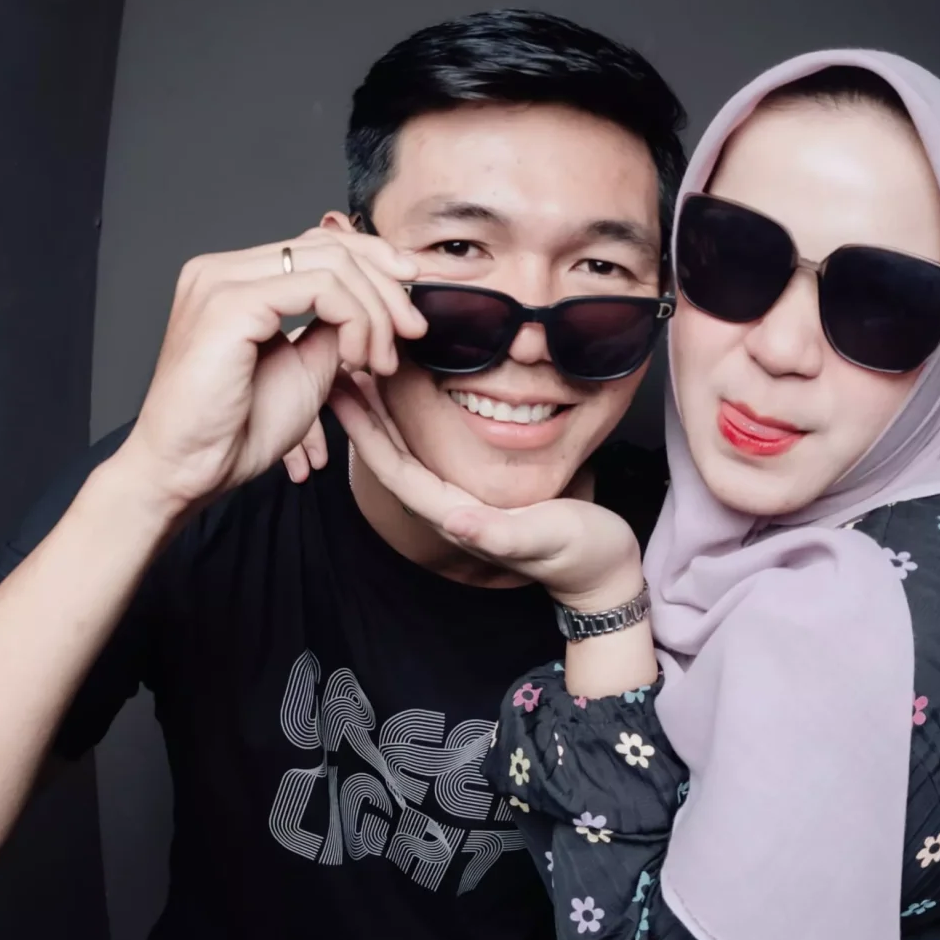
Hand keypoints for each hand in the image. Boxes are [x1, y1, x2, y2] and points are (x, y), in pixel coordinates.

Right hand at [114, 222, 424, 516]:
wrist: (188, 470)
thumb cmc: (234, 430)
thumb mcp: (304, 365)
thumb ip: (331, 324)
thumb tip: (371, 302)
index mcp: (232, 278)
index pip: (317, 244)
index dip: (375, 262)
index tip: (411, 300)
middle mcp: (221, 269)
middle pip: (330, 246)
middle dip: (386, 288)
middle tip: (412, 333)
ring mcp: (221, 281)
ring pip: (333, 264)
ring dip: (374, 313)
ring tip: (379, 363)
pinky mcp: (230, 304)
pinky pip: (322, 288)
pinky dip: (355, 320)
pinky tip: (354, 361)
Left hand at [329, 377, 643, 610]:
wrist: (604, 573)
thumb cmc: (583, 556)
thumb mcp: (549, 539)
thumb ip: (503, 535)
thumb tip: (456, 521)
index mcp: (457, 518)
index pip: (396, 470)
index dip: (366, 431)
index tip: (342, 391)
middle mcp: (450, 510)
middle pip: (392, 458)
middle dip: (362, 414)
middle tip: (335, 366)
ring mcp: (463, 503)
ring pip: (409, 453)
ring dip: (383, 414)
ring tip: (362, 372)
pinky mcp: (480, 494)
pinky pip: (435, 452)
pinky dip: (415, 421)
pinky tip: (413, 399)